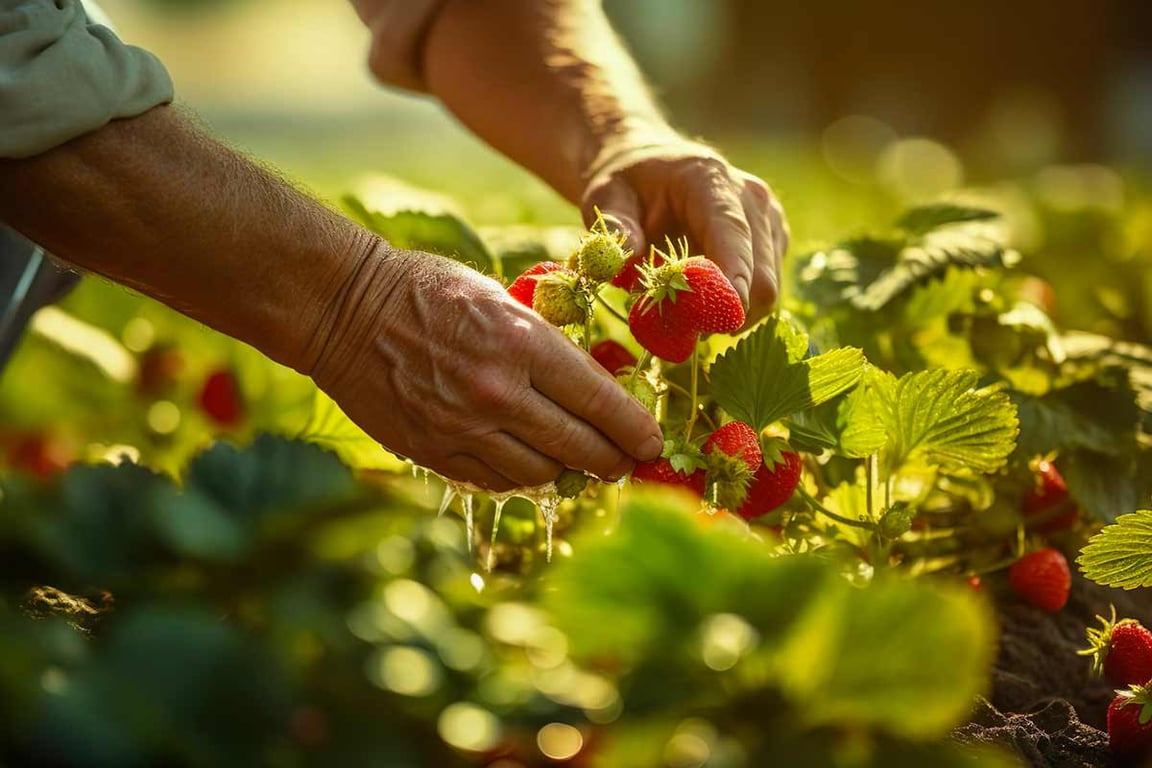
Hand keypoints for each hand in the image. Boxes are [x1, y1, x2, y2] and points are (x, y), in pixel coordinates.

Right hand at [309, 243, 663, 491]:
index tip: (653, 443)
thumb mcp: (499, 299)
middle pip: (578, 447)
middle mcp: (499, 392)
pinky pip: (494, 480)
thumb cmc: (428, 291)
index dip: (635, 429)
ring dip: (565, 471)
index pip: (599, 400)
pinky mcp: (434, 451)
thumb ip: (543, 345)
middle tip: (627, 464)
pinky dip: (519, 475)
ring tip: (577, 463)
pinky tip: (528, 462)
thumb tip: (588, 387)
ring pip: (540, 473)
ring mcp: (464, 428)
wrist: (344, 310)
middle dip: (613, 461)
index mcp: (522, 343)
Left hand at [581, 139, 788, 324]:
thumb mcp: (607, 196)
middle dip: (724, 311)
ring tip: (684, 308)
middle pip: (761, 276)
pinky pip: (765, 291)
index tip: (719, 320)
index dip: (732, 281)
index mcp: (711, 180)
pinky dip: (734, 306)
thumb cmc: (629, 184)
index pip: (733, 235)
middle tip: (681, 329)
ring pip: (767, 291)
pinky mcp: (774, 241)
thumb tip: (627, 259)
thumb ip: (617, 226)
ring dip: (727, 312)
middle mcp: (752, 198)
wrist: (652, 168)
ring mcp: (769, 220)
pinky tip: (703, 295)